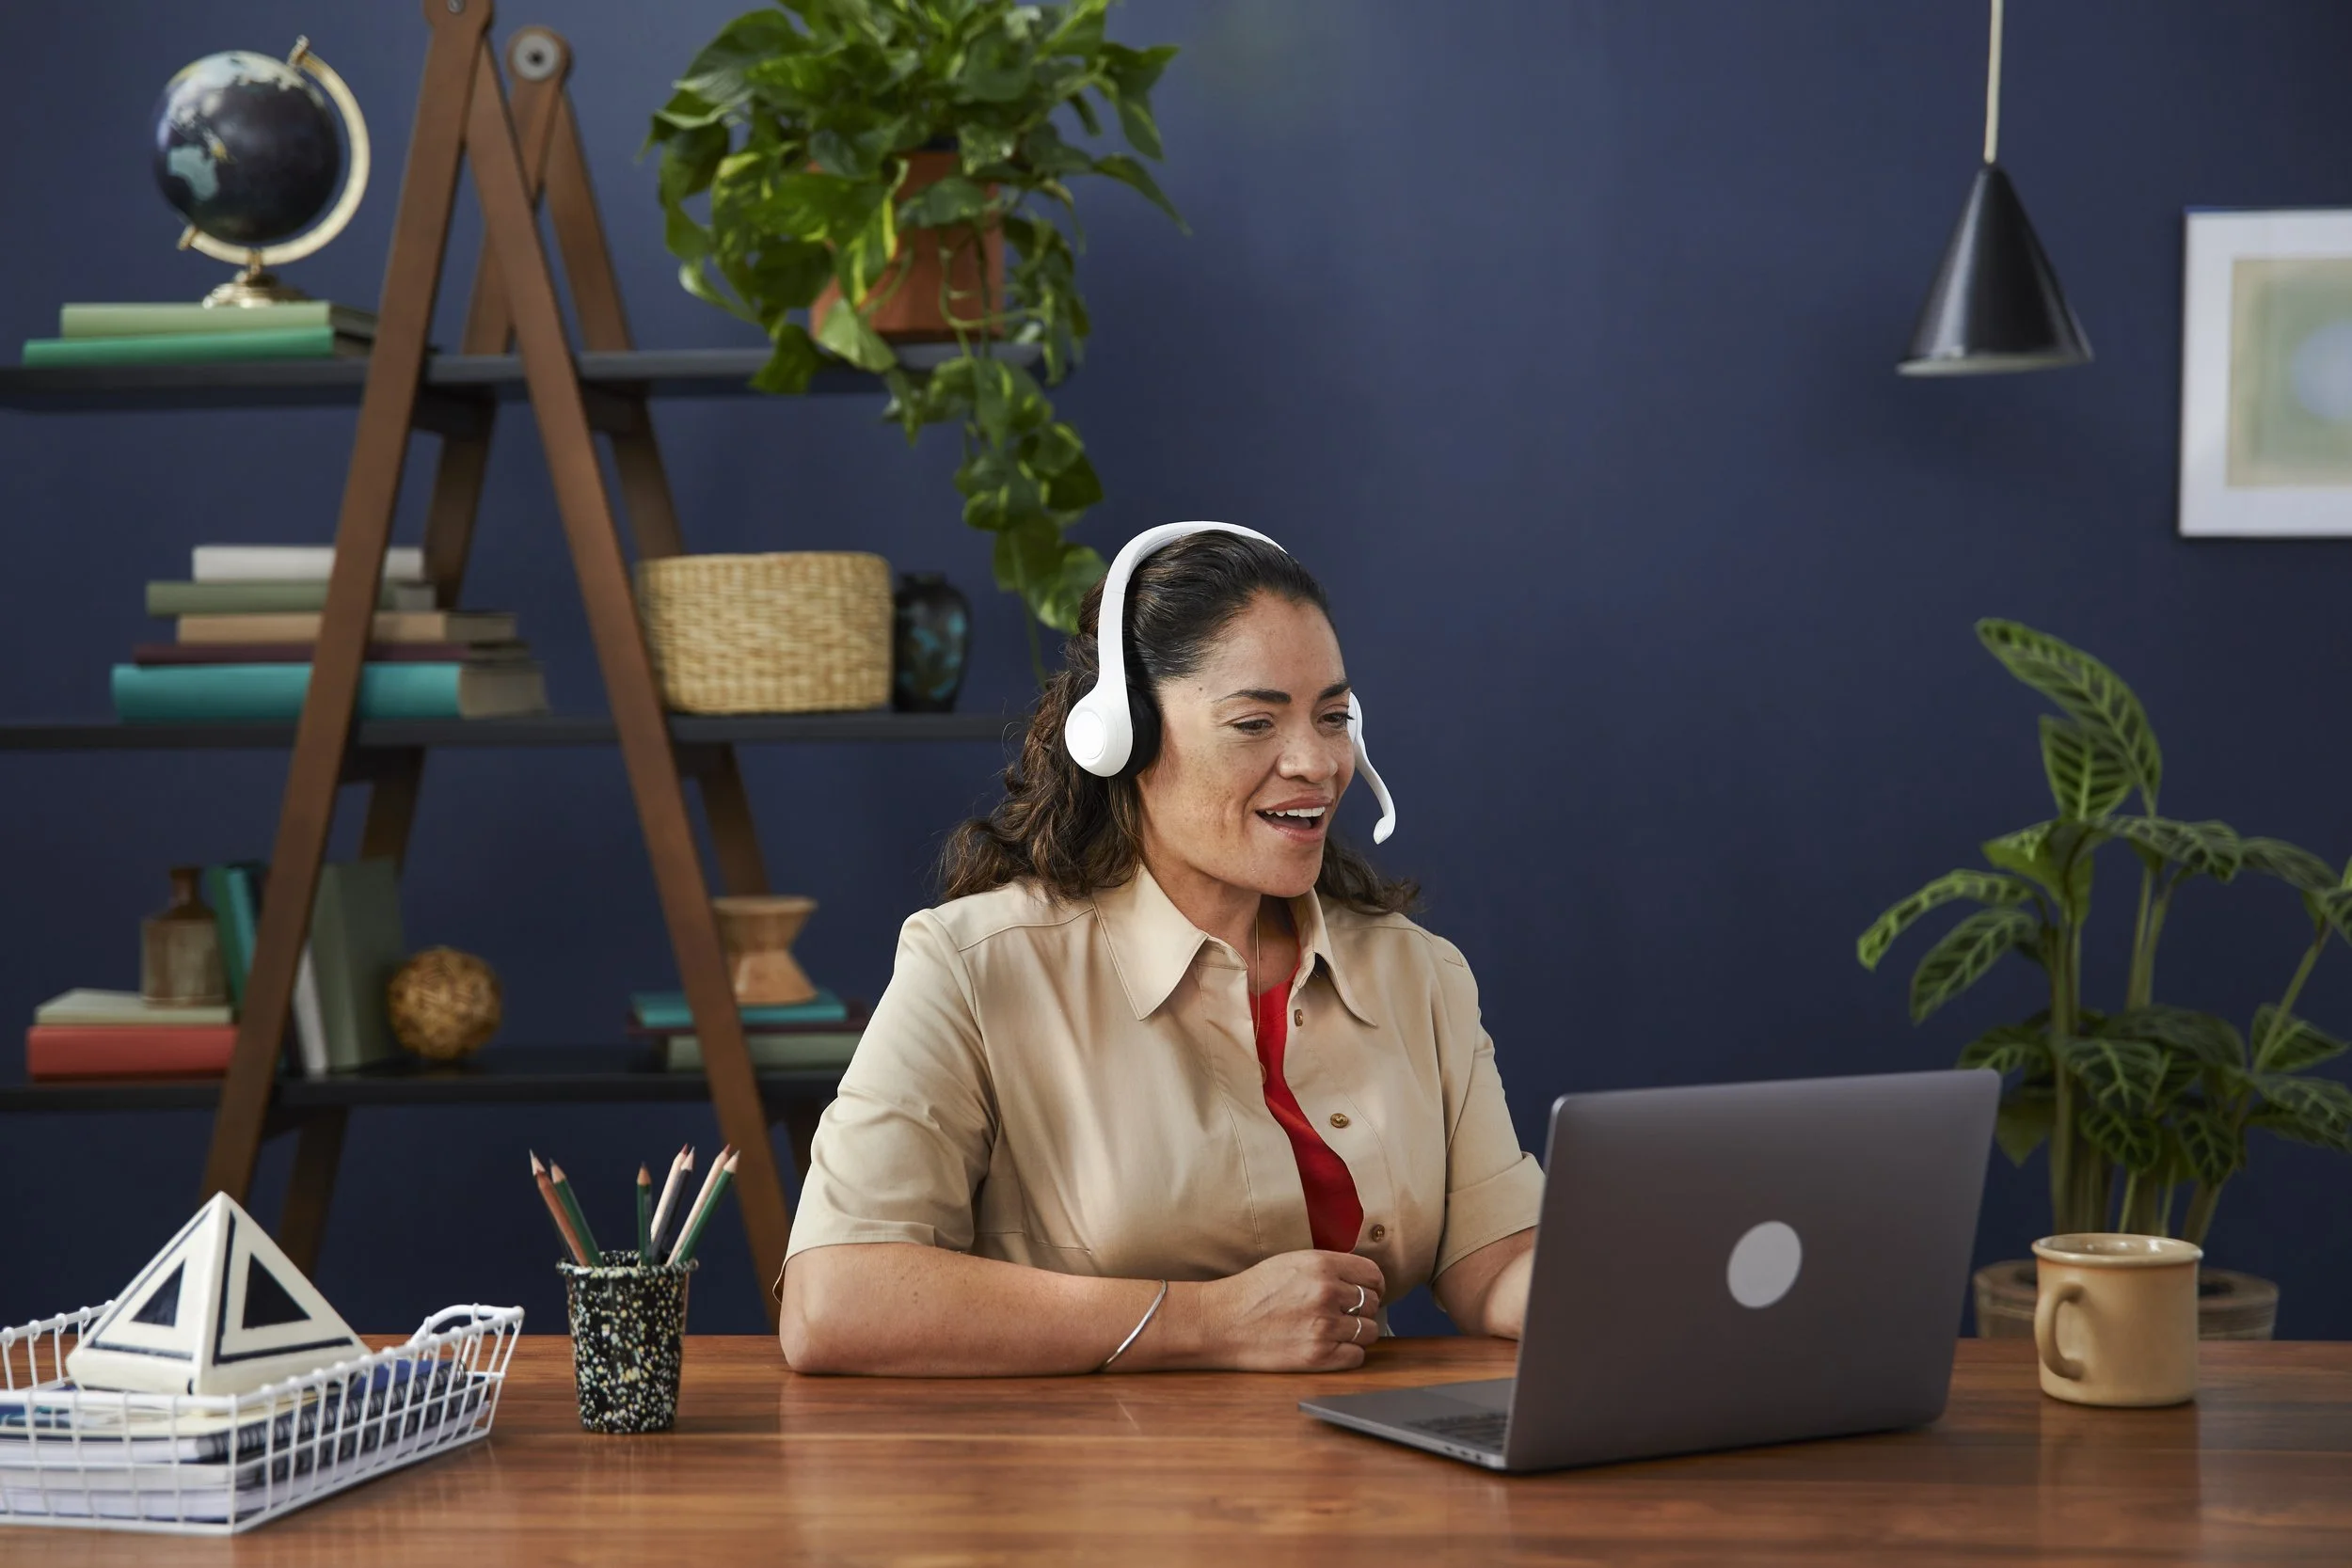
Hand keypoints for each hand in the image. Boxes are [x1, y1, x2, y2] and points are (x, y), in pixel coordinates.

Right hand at [1190, 1250, 1385, 1370]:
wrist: (1221, 1322)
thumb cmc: (1252, 1292)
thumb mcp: (1291, 1263)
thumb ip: (1328, 1267)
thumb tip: (1360, 1280)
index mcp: (1322, 1265)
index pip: (1373, 1275)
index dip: (1373, 1285)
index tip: (1368, 1292)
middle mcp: (1327, 1293)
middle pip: (1372, 1303)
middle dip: (1361, 1309)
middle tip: (1342, 1313)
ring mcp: (1324, 1326)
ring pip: (1368, 1331)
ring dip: (1356, 1332)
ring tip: (1333, 1330)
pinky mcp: (1318, 1355)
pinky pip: (1356, 1356)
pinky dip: (1348, 1353)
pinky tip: (1330, 1346)